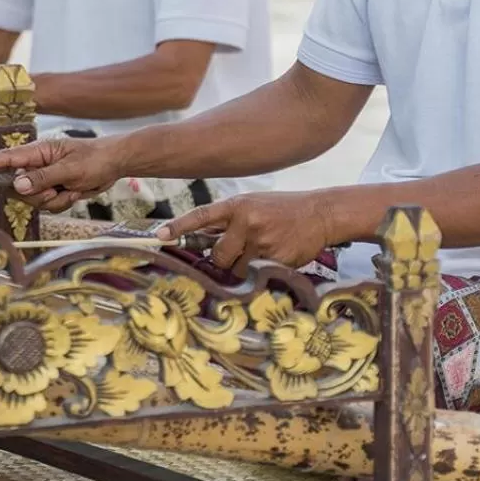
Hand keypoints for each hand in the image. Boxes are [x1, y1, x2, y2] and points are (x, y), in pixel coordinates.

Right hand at [0, 136, 126, 212]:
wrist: (113, 165)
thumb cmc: (94, 158)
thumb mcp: (70, 169)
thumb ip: (43, 177)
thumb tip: (17, 184)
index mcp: (38, 152)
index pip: (7, 158)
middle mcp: (37, 166)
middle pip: (19, 188)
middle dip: (37, 194)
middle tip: (58, 188)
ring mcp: (44, 179)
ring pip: (33, 200)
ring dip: (53, 200)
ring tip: (70, 188)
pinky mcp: (52, 190)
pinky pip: (47, 206)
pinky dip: (61, 203)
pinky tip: (74, 192)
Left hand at [159, 190, 341, 274]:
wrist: (319, 213)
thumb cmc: (282, 209)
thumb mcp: (253, 205)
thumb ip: (228, 221)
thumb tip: (200, 240)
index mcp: (237, 205)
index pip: (201, 216)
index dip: (179, 227)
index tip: (160, 236)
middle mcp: (246, 221)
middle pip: (217, 255)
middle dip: (224, 259)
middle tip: (240, 251)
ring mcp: (262, 241)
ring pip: (237, 269)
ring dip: (244, 267)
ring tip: (263, 251)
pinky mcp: (276, 259)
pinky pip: (257, 275)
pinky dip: (262, 272)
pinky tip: (276, 256)